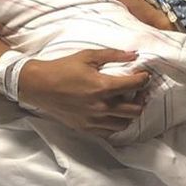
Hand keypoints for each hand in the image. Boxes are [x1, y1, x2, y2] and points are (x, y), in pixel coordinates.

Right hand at [18, 49, 149, 135]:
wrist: (40, 86)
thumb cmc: (63, 68)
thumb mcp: (88, 56)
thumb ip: (113, 55)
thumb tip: (133, 53)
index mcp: (102, 87)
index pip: (134, 86)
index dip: (144, 79)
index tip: (145, 74)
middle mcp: (101, 107)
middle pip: (135, 110)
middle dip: (142, 98)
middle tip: (139, 89)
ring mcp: (93, 120)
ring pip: (124, 124)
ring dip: (130, 112)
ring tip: (128, 101)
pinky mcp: (86, 128)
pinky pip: (109, 132)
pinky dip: (117, 123)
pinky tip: (114, 113)